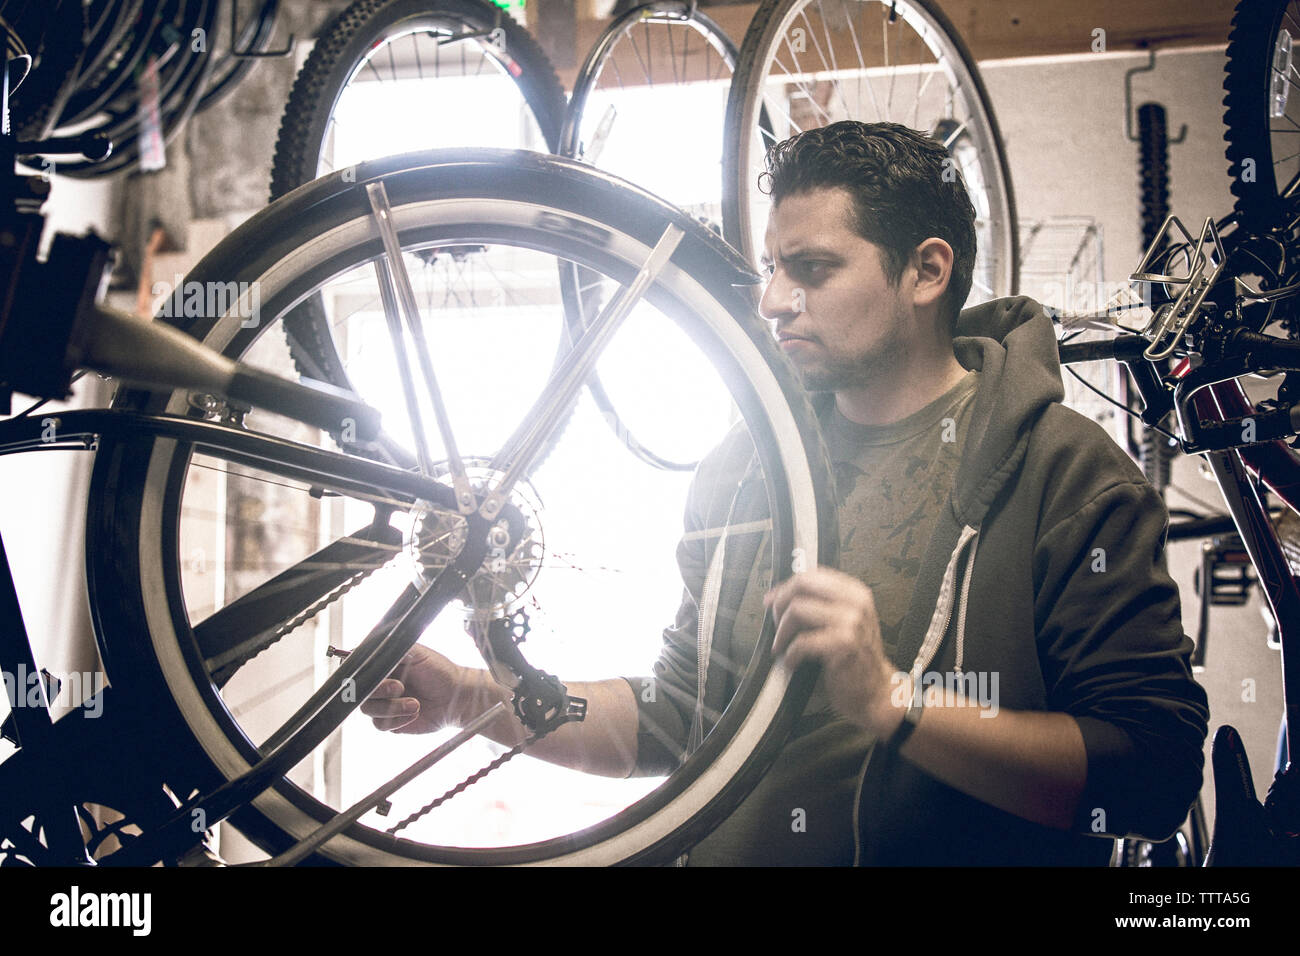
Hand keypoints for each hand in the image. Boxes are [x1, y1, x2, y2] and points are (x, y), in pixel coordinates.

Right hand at [360, 644, 484, 733]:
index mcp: (383, 665)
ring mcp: (383, 703)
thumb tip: (375, 648)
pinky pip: (381, 724)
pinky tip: (415, 712)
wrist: (456, 697)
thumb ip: (395, 650)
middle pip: (359, 691)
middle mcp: (380, 683)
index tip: (374, 674)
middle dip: (379, 690)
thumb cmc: (440, 672)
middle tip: (399, 687)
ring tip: (415, 704)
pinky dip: (398, 719)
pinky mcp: (390, 721)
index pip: (358, 668)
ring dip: (392, 707)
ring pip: (369, 709)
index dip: (360, 673)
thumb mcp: (419, 653)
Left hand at [765, 567, 901, 736]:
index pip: (811, 574)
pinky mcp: (843, 645)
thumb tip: (777, 595)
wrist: (875, 689)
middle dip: (780, 603)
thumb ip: (820, 604)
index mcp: (855, 592)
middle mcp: (856, 602)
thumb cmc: (853, 656)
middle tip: (775, 623)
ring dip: (782, 631)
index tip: (773, 600)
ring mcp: (851, 623)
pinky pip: (801, 642)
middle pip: (802, 584)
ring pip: (797, 610)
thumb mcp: (845, 620)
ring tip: (782, 645)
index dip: (786, 587)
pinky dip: (790, 654)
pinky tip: (792, 662)